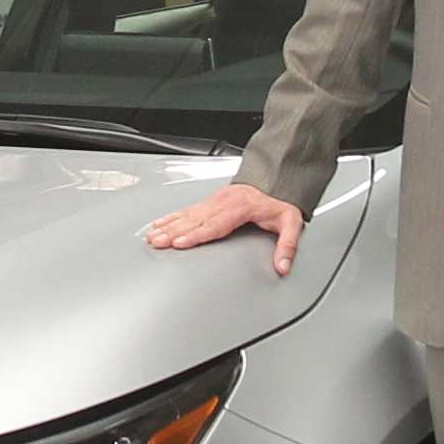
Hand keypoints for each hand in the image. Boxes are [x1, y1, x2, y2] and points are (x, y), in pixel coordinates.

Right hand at [144, 183, 309, 276]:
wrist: (278, 178)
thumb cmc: (280, 202)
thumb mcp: (291, 222)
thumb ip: (288, 245)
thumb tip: (283, 266)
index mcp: (240, 208)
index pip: (214, 225)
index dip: (195, 235)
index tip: (179, 242)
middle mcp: (223, 202)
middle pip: (195, 220)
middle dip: (173, 232)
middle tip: (157, 242)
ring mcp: (215, 200)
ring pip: (188, 214)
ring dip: (169, 225)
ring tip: (152, 235)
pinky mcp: (211, 200)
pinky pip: (188, 209)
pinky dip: (172, 216)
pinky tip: (161, 222)